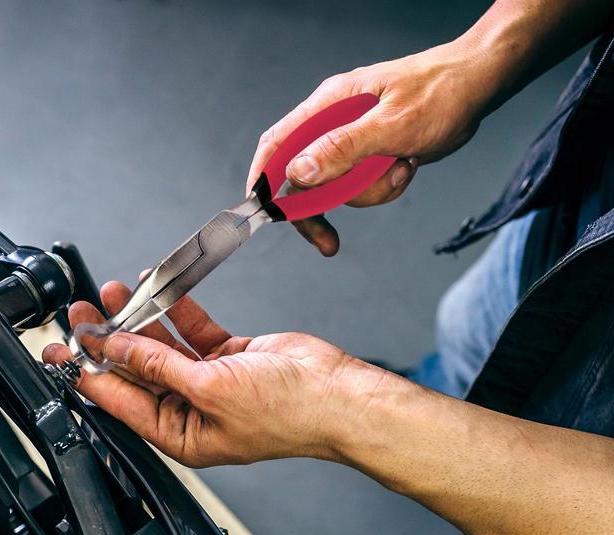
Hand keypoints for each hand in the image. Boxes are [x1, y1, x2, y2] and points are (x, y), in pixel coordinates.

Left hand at [43, 282, 386, 466]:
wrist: (337, 394)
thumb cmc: (288, 413)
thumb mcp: (209, 389)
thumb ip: (158, 365)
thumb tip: (116, 348)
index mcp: (180, 434)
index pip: (120, 401)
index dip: (87, 372)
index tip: (61, 350)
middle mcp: (190, 409)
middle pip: (136, 369)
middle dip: (107, 340)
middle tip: (80, 313)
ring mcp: (209, 381)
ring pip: (161, 345)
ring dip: (138, 318)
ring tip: (112, 292)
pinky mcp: (228, 356)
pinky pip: (192, 329)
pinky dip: (176, 309)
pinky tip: (158, 289)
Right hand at [247, 40, 492, 254]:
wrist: (476, 88)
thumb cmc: (439, 93)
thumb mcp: (391, 126)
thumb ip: (342, 149)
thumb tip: (298, 174)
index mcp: (328, 107)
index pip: (278, 145)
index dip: (263, 180)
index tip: (260, 213)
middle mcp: (332, 124)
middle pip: (303, 180)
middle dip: (320, 211)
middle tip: (328, 243)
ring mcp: (351, 142)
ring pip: (339, 189)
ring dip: (370, 191)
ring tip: (402, 166)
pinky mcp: (369, 155)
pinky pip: (363, 188)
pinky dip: (385, 187)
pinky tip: (407, 165)